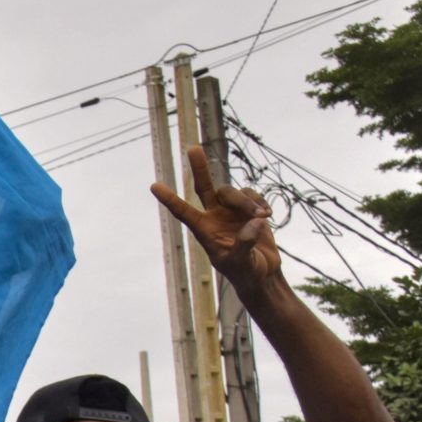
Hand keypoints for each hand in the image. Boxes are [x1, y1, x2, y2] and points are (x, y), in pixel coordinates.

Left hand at [154, 143, 281, 292]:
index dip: (170, 199)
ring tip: (262, 217)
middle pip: (204, 187)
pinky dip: (259, 202)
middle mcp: (214, 217)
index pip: (183, 212)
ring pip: (234, 192)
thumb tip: (254, 222)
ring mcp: (231, 211)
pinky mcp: (249, 209)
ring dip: (248, 202)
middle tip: (192, 148)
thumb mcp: (242, 263)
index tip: (154, 186)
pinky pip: (251, 194)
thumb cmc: (245, 273)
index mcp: (204, 231)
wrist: (262, 273)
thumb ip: (245, 244)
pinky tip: (267, 215)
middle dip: (199, 167)